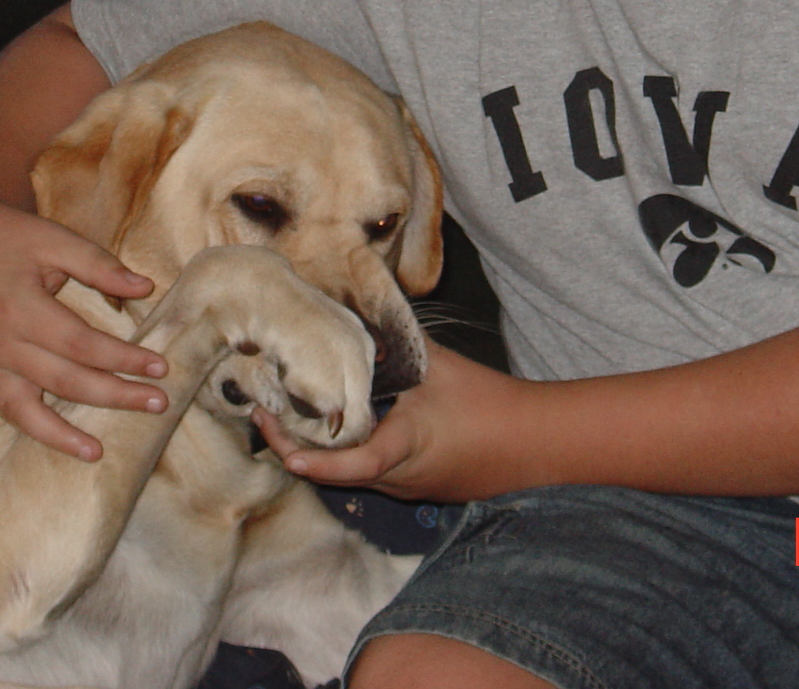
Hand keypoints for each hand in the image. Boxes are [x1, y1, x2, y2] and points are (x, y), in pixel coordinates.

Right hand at [0, 174, 164, 461]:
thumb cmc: (5, 234)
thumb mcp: (52, 238)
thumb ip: (98, 265)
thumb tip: (145, 288)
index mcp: (21, 308)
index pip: (83, 345)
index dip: (124, 358)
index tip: (160, 366)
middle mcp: (2, 343)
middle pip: (65, 381)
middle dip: (115, 395)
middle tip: (158, 403)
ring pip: (29, 410)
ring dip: (65, 435)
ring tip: (98, 452)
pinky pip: (6, 409)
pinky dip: (33, 430)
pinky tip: (63, 443)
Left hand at [253, 342, 535, 502]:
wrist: (536, 445)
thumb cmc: (488, 403)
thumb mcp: (440, 367)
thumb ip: (398, 343)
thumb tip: (362, 311)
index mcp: (406, 447)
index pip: (354, 463)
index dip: (316, 461)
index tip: (285, 454)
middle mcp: (400, 478)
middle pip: (337, 473)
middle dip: (296, 447)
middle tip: (262, 415)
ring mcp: (408, 489)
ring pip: (351, 475)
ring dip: (319, 451)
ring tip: (285, 415)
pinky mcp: (416, 488)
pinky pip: (371, 474)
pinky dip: (346, 455)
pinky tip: (335, 426)